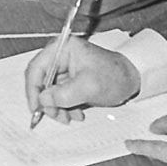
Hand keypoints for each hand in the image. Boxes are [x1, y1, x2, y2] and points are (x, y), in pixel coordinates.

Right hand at [24, 36, 139, 125]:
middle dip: (48, 101)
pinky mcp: (71, 79)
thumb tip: (43, 100)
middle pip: (41, 80)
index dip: (33, 89)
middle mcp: (60, 56)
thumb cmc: (115, 76)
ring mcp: (65, 68)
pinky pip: (60, 94)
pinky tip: (75, 113)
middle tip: (56, 115)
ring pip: (50, 90)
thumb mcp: (89, 86)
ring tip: (68, 117)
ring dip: (57, 106)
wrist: (133, 79)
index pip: (37, 67)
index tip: (36, 106)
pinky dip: (64, 106)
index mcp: (62, 48)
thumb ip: (64, 94)